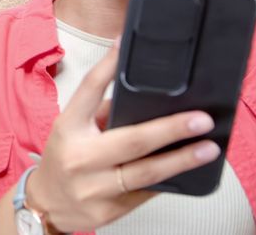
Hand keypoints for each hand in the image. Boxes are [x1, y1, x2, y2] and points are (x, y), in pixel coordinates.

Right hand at [25, 42, 220, 231]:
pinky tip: (188, 171)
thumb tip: (146, 98)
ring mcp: (94, 188)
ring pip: (146, 173)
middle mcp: (80, 157)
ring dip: (181, 160)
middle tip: (202, 120)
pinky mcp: (109, 211)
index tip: (125, 44)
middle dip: (171, 129)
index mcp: (69, 127)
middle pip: (132, 140)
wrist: (48, 204)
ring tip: (208, 149)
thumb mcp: (73, 129)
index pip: (89, 90)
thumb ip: (102, 112)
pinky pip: (146, 193)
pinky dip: (169, 180)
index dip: (108, 66)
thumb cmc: (65, 157)